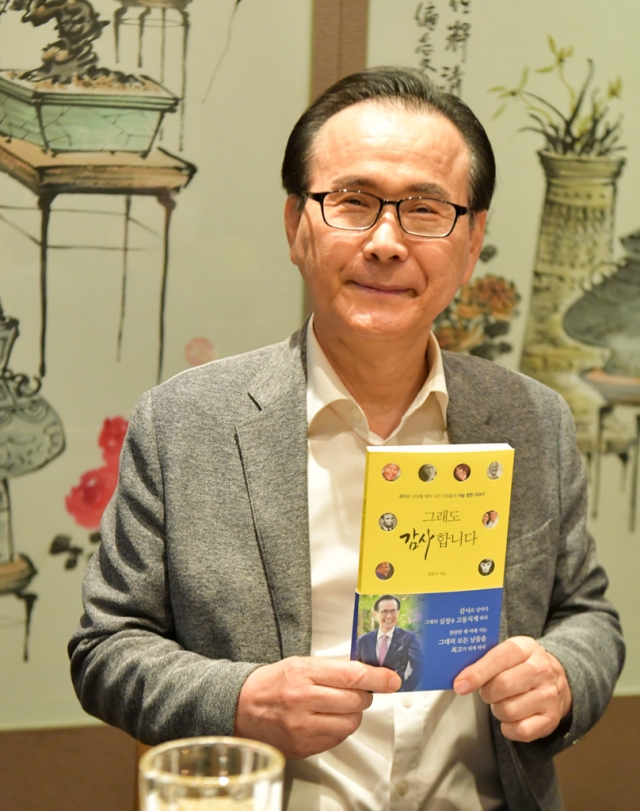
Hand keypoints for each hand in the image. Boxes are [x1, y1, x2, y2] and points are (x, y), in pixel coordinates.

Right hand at [234, 656, 400, 758]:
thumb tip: (369, 672)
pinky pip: (337, 739)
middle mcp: (303, 700)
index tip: (393, 679)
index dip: (377, 678)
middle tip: (357, 691)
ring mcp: (303, 727)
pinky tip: (326, 719)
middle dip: (364, 695)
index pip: (351, 675)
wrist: (242, 707)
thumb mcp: (301, 664)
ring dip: (353, 714)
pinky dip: (339, 728)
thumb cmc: (274, 682)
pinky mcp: (303, 747)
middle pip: (355, 701)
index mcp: (304, 673)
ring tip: (339, 706)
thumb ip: (334, 668)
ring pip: (350, 723)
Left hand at [453, 636, 571, 742]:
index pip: (499, 658)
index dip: (477, 673)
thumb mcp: (508, 652)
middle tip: (487, 692)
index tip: (459, 685)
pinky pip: (521, 731)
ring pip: (509, 710)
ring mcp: (549, 695)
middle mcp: (542, 670)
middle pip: (502, 686)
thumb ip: (485, 660)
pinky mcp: (552, 719)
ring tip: (502, 702)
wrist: (557, 679)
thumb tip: (460, 678)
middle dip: (487, 693)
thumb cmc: (520, 665)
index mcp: (526, 648)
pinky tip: (511, 718)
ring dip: (497, 710)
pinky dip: (509, 728)